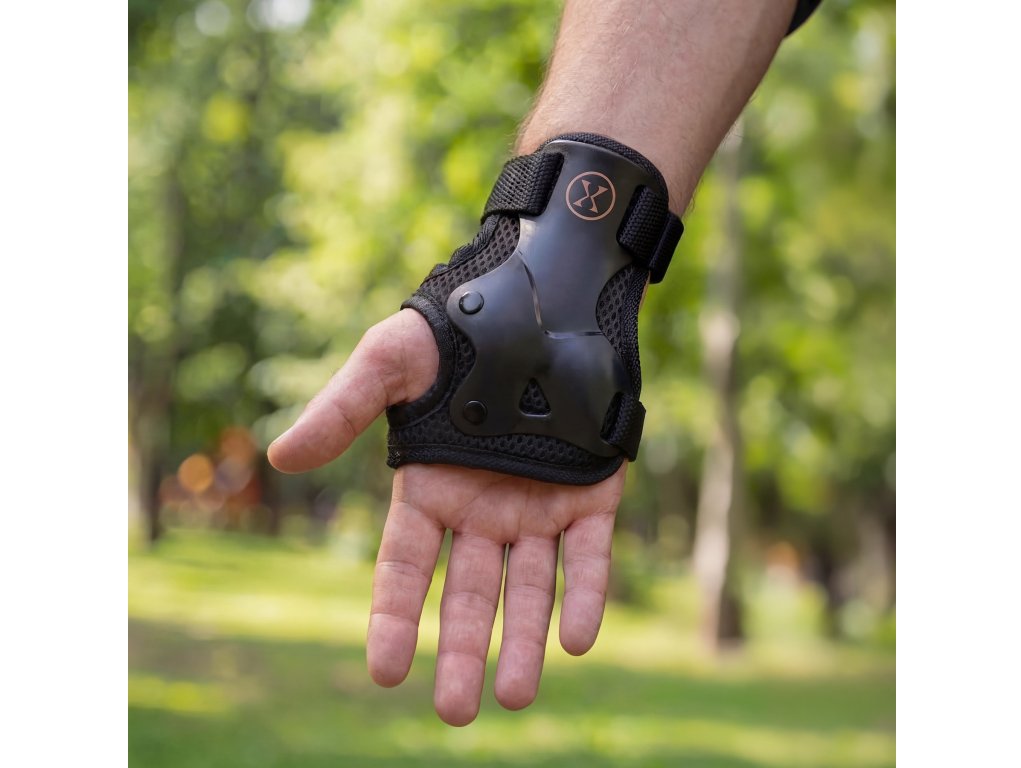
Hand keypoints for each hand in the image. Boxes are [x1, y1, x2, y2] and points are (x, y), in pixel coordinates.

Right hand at [268, 308, 625, 725]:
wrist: (539, 296)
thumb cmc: (457, 327)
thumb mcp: (389, 361)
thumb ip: (342, 408)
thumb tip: (280, 456)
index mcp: (431, 490)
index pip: (404, 569)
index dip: (392, 619)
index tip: (385, 672)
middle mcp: (482, 511)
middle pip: (467, 596)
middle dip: (461, 653)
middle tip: (454, 713)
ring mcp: (538, 506)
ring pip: (529, 589)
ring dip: (525, 643)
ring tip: (516, 698)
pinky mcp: (592, 494)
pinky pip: (589, 555)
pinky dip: (585, 595)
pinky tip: (576, 640)